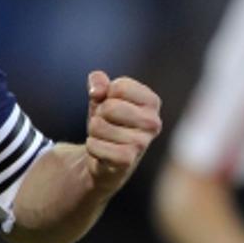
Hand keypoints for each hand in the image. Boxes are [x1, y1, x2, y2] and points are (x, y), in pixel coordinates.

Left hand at [85, 70, 162, 193]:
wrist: (105, 158)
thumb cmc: (108, 122)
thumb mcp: (102, 97)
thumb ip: (98, 82)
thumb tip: (96, 91)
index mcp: (151, 102)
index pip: (119, 87)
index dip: (105, 96)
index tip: (110, 106)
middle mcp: (153, 122)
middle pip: (110, 107)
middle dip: (99, 115)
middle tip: (106, 125)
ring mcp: (142, 143)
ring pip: (98, 126)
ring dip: (93, 132)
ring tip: (104, 138)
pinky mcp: (128, 160)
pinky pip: (95, 146)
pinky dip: (91, 146)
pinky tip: (99, 151)